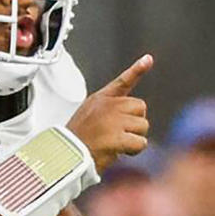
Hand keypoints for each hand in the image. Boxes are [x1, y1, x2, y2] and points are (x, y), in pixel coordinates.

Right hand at [66, 54, 152, 171]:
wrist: (66, 157)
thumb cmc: (77, 141)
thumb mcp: (88, 117)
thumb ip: (108, 111)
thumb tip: (133, 116)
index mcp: (100, 100)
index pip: (122, 82)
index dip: (137, 70)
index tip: (148, 59)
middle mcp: (108, 106)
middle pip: (140, 107)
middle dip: (135, 122)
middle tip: (120, 133)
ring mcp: (113, 120)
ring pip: (143, 126)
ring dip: (135, 138)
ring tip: (115, 144)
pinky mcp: (117, 136)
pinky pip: (140, 142)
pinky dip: (134, 150)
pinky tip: (119, 151)